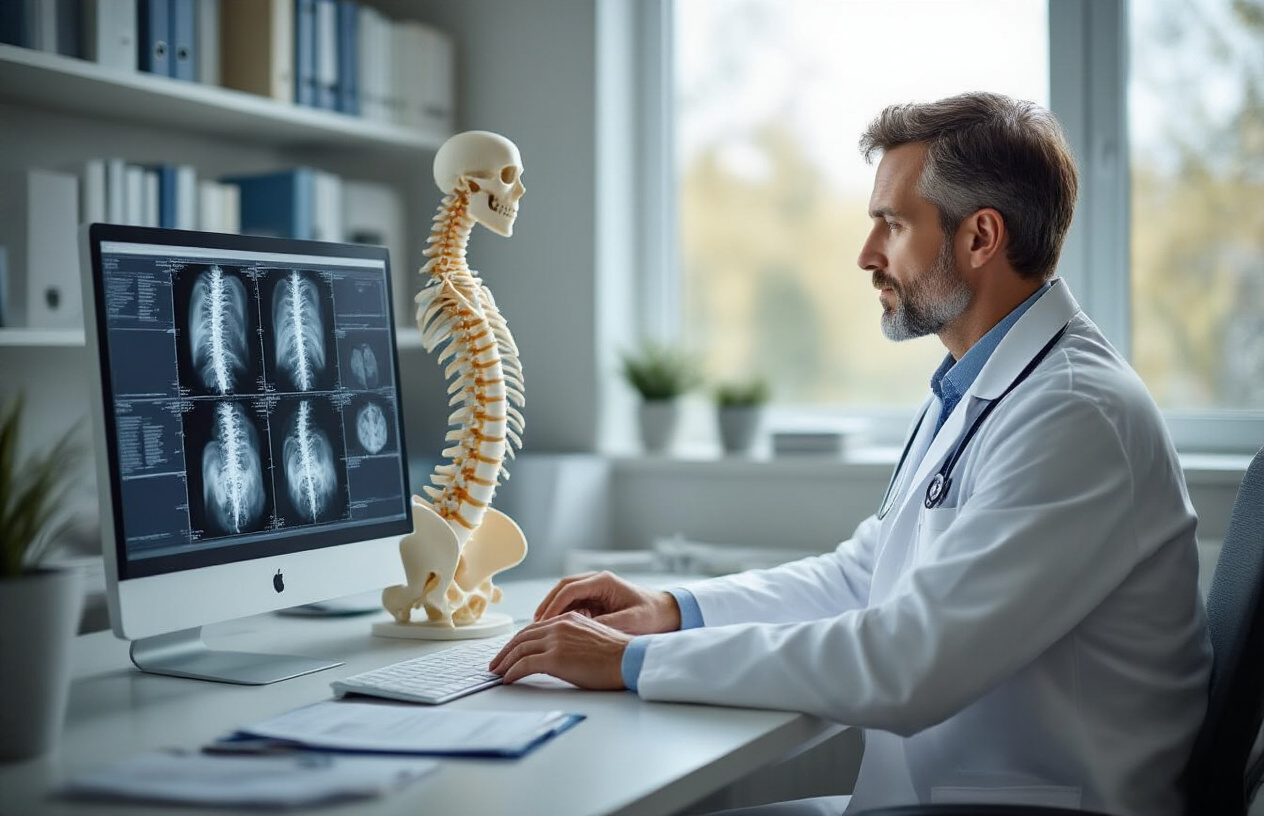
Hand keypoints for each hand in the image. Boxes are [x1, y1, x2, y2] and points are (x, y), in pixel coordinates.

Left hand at [489, 612, 630, 688]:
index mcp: (568, 619)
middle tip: (496, 664)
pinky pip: (524, 665)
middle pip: (521, 637)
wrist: (629, 660)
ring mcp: (556, 641)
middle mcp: (559, 626)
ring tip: (497, 673)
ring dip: (505, 663)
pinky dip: (512, 673)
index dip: (518, 641)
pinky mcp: (555, 658)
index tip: (509, 651)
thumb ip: (573, 640)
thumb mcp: (591, 638)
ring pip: (519, 650)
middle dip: (505, 651)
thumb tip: (561, 654)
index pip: (534, 628)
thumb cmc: (617, 655)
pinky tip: (508, 680)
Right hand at [534, 571, 681, 634]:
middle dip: (547, 605)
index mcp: (604, 582)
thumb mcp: (630, 621)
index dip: (554, 605)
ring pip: (566, 597)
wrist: (668, 613)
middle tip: (535, 624)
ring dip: (553, 611)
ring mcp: (596, 591)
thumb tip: (580, 631)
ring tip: (540, 628)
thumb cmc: (653, 615)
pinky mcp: (597, 601)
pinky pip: (574, 605)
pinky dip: (563, 615)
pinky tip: (557, 630)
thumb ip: (605, 624)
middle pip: (563, 589)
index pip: (570, 589)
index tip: (543, 621)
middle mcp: (597, 582)